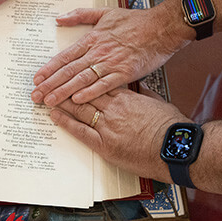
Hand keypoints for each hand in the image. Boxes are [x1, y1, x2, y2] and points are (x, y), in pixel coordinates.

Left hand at [32, 3, 190, 106]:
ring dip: (63, 91)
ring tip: (49, 101)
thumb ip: (80, 15)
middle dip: (50, 84)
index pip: (64, 56)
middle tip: (35, 95)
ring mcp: (110, 63)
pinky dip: (90, 92)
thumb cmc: (136, 21)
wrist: (162, 27)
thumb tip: (59, 18)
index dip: (49, 68)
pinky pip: (104, 85)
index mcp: (92, 39)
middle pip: (68, 70)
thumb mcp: (105, 12)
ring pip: (82, 79)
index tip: (36, 79)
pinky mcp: (124, 73)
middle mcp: (97, 52)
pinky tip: (77, 100)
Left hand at [49, 85, 189, 182]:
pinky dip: (65, 122)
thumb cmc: (171, 127)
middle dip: (64, 87)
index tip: (70, 73)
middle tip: (48, 82)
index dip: (82, 78)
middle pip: (84, 93)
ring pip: (79, 108)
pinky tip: (54, 115)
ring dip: (60, 101)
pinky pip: (80, 130)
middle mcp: (114, 108)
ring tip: (45, 95)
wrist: (175, 147)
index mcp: (126, 97)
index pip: (98, 83)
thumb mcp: (158, 102)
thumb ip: (144, 94)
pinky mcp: (105, 144)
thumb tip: (138, 87)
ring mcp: (108, 125)